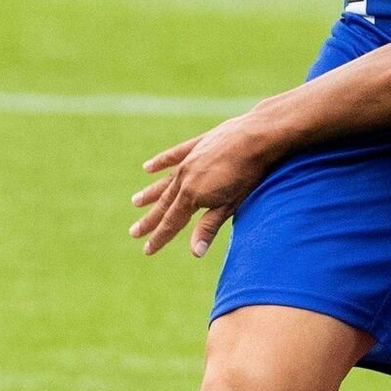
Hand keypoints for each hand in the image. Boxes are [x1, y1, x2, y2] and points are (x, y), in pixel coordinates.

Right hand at [129, 112, 281, 256]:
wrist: (256, 136)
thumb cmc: (248, 174)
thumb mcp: (229, 205)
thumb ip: (209, 227)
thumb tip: (194, 253)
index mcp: (192, 195)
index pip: (171, 223)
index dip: (159, 238)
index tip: (147, 250)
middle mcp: (184, 178)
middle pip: (164, 204)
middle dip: (150, 220)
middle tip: (134, 232)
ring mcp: (189, 160)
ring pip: (165, 181)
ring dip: (151, 193)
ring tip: (136, 202)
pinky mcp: (197, 146)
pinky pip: (173, 156)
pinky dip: (160, 162)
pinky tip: (148, 167)